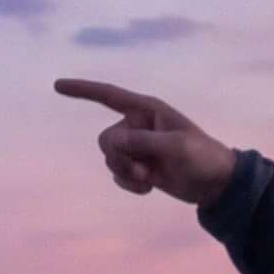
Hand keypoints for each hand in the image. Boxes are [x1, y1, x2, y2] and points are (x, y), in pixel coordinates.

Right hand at [52, 79, 239, 205]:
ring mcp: (137, 147)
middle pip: (106, 140)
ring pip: (109, 159)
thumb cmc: (202, 157)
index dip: (82, 90)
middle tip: (143, 170)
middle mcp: (138, 126)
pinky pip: (117, 175)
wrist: (216, 183)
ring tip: (150, 179)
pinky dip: (129, 184)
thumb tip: (113, 142)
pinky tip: (149, 187)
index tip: (57, 86)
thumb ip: (143, 142)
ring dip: (126, 173)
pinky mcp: (138, 167)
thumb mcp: (176, 147)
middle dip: (119, 158)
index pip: (108, 96)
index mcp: (147, 110)